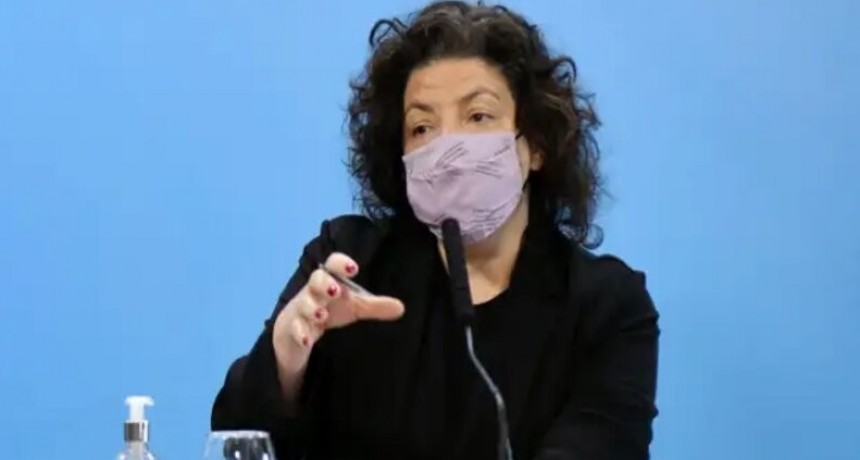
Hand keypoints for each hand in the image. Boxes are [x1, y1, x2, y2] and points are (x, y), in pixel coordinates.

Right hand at [272, 252, 404, 378]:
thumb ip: (375, 307)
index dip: (341, 263)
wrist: (296, 327)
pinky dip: (300, 333)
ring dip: (312, 309)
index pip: (332, 264)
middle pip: (315, 280)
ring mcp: (301, 309)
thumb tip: (401, 308)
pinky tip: (308, 340)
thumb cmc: (329, 309)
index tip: (353, 268)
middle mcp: (314, 292)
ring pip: (303, 304)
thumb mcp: (354, 308)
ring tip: (322, 316)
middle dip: (323, 283)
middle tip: (335, 290)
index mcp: (330, 281)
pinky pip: (294, 328)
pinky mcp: (293, 328)